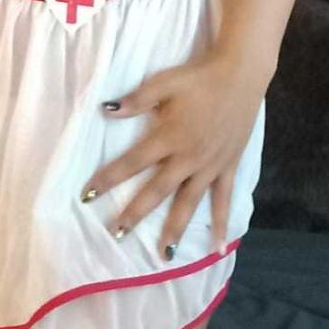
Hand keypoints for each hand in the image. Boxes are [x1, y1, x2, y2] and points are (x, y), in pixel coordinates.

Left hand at [79, 47, 268, 259]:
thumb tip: (105, 110)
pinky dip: (222, 224)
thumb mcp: (164, 82)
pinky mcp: (228, 167)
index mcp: (169, 137)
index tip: (87, 195)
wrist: (241, 75)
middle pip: (157, 191)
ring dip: (175, 229)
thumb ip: (136, 100)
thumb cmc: (199, 78)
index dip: (108, 178)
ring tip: (163, 254)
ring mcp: (210, 166)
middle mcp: (188, 157)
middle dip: (135, 213)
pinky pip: (224, 200)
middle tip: (116, 234)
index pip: (132, 162)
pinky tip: (218, 247)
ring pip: (189, 203)